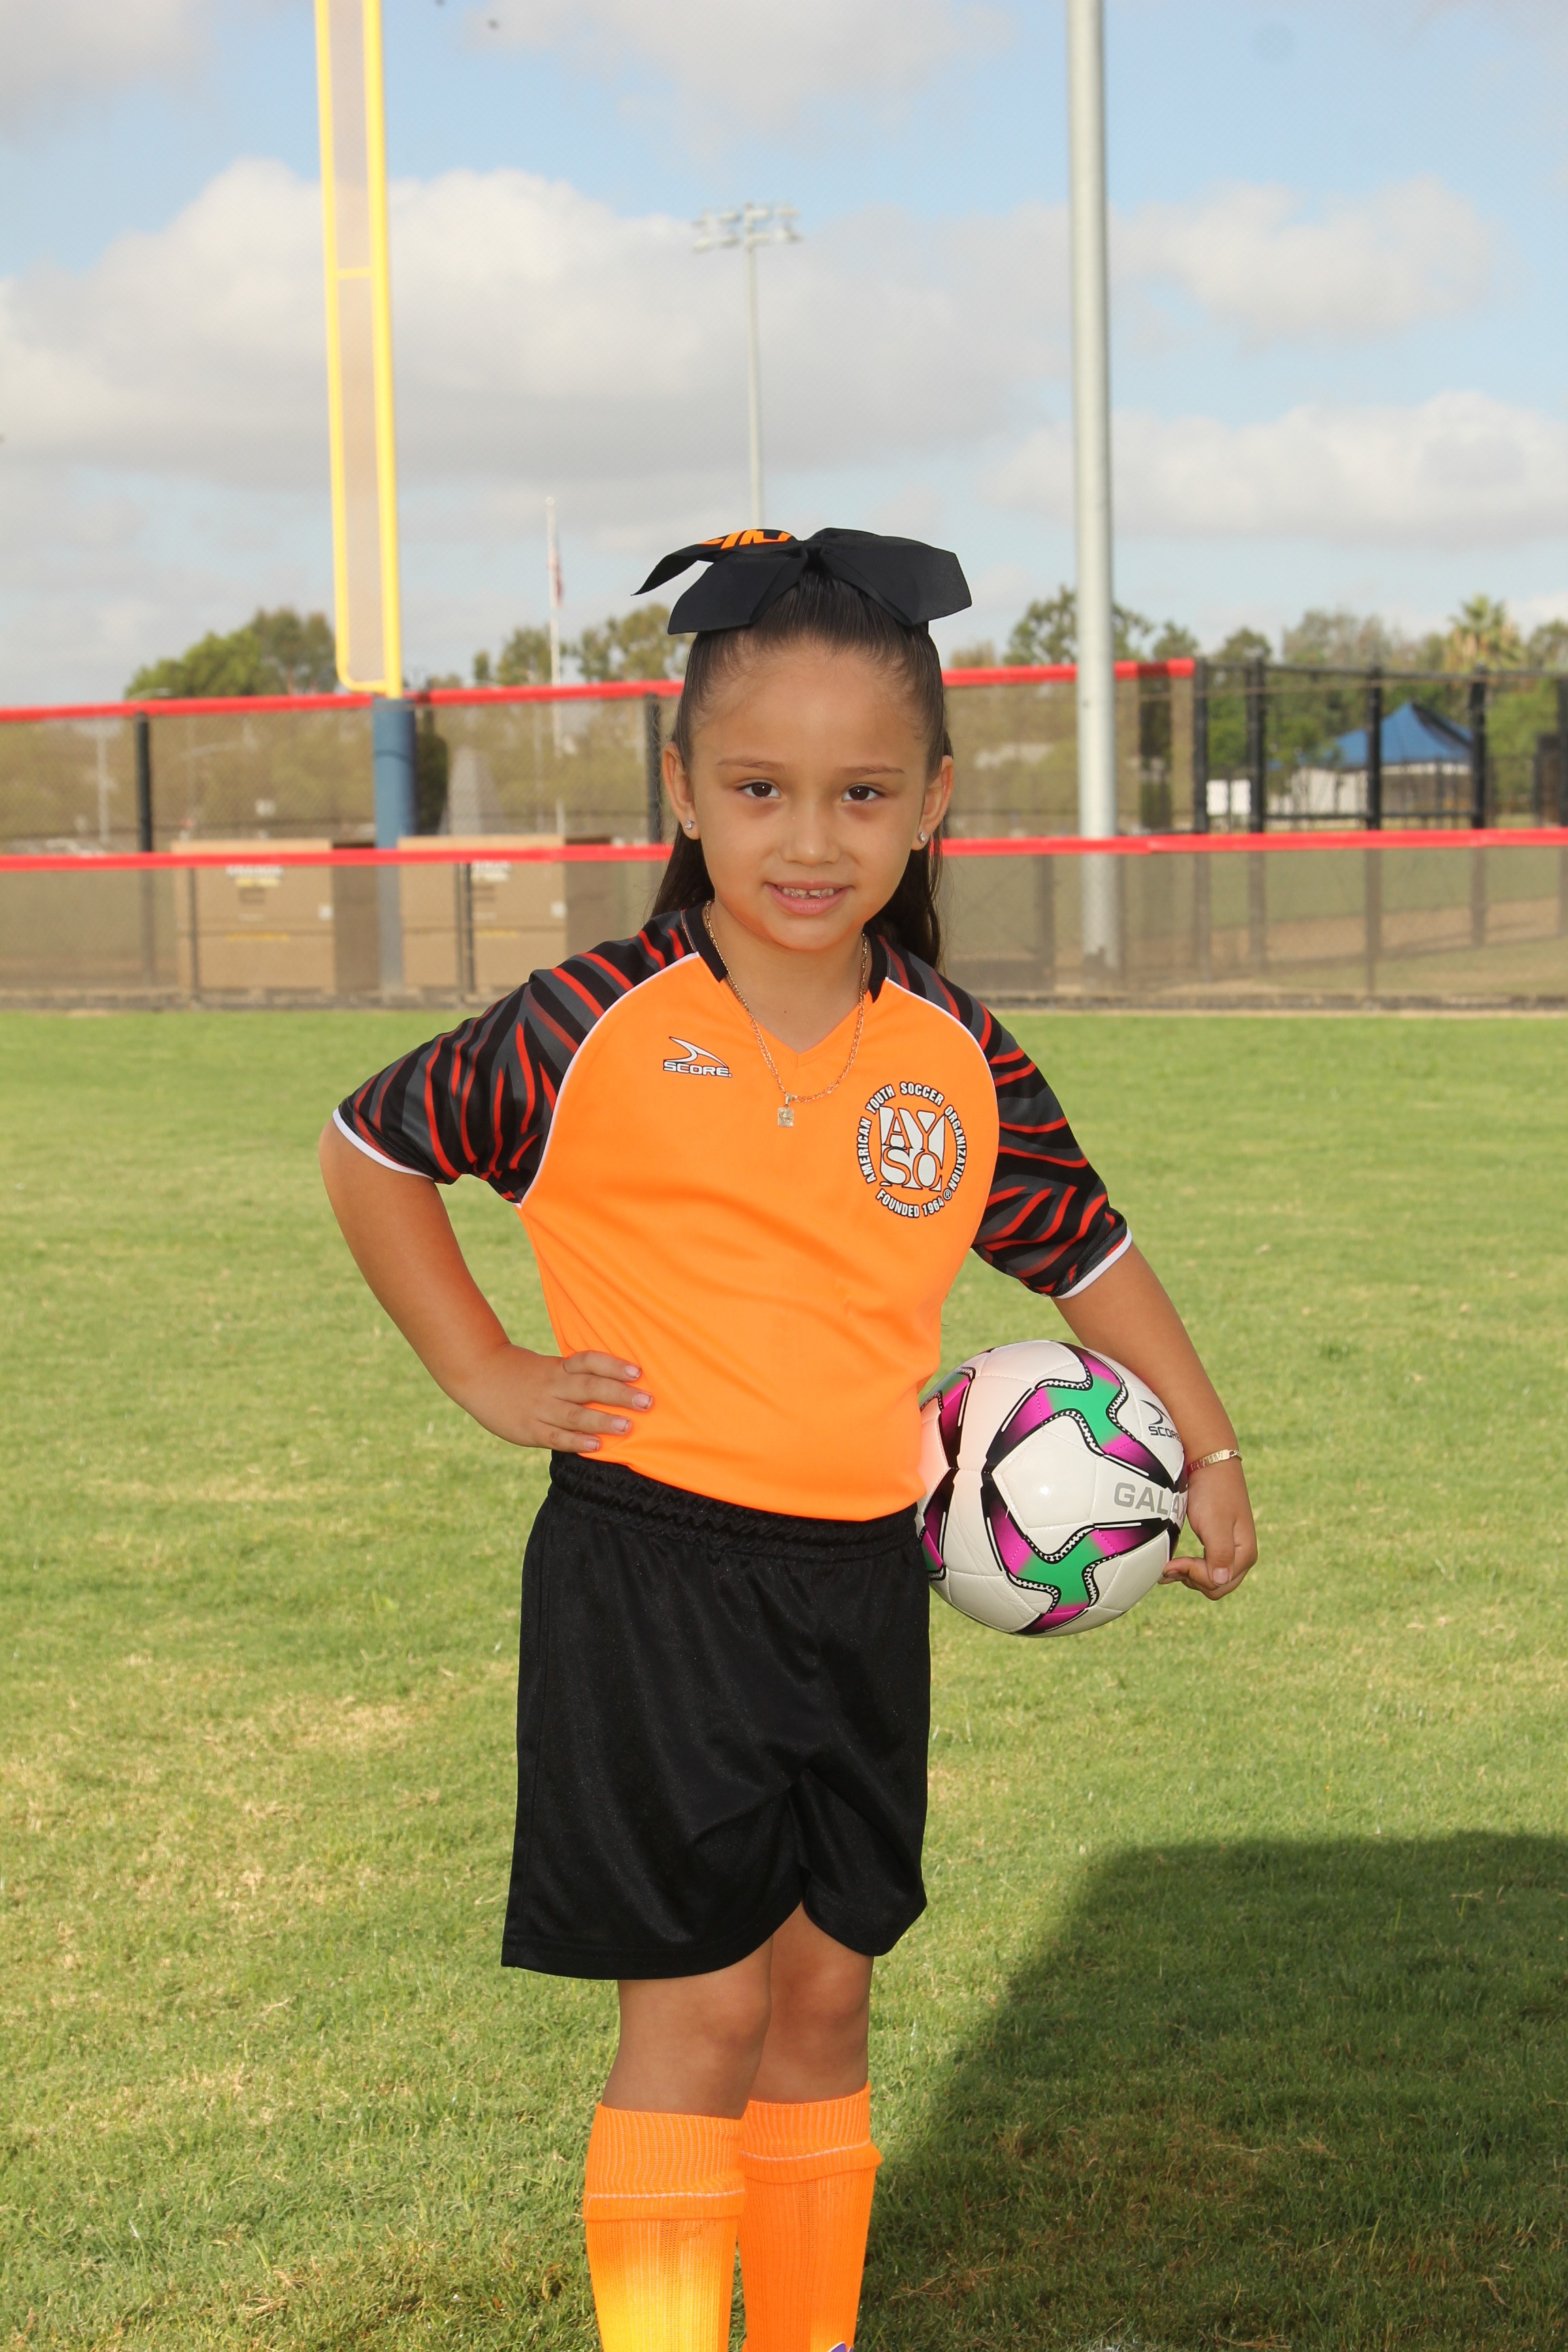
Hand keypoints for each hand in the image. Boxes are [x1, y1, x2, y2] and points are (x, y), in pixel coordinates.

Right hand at [451, 1344, 650, 1453]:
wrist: (479, 1375)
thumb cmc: (524, 1374)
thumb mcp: (550, 1368)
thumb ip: (576, 1377)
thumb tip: (618, 1386)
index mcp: (559, 1368)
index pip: (589, 1362)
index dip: (613, 1365)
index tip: (638, 1371)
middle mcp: (552, 1386)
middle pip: (589, 1388)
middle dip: (620, 1395)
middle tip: (647, 1401)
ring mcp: (540, 1409)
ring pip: (575, 1415)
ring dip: (602, 1421)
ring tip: (627, 1426)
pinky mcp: (530, 1430)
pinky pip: (556, 1437)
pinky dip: (576, 1442)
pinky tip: (596, 1446)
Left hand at [1163, 1457, 1256, 1598]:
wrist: (1210, 1465)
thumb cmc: (1213, 1492)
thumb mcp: (1215, 1522)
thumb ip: (1219, 1553)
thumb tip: (1221, 1581)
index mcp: (1245, 1554)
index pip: (1218, 1583)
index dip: (1194, 1576)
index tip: (1173, 1562)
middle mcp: (1242, 1557)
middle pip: (1216, 1587)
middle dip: (1191, 1579)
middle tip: (1168, 1566)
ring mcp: (1232, 1552)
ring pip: (1210, 1581)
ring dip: (1188, 1576)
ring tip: (1167, 1566)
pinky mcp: (1219, 1546)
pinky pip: (1206, 1569)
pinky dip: (1190, 1569)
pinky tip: (1174, 1565)